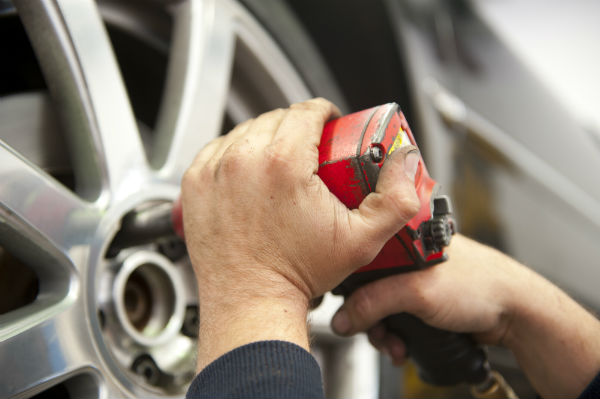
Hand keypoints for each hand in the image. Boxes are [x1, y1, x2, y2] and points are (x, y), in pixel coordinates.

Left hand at [181, 98, 420, 368]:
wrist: (251, 302)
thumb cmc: (298, 274)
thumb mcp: (362, 239)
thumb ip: (396, 198)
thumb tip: (406, 160)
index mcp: (283, 162)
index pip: (307, 110)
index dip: (325, 114)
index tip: (330, 128)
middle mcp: (243, 159)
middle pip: (277, 117)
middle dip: (299, 129)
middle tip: (313, 154)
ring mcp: (214, 170)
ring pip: (248, 130)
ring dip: (268, 138)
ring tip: (283, 165)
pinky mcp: (195, 183)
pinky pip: (219, 149)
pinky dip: (237, 153)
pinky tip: (252, 174)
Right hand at [331, 234, 519, 363]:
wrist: (516, 314)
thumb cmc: (482, 286)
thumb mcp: (417, 292)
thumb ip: (374, 302)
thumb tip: (343, 318)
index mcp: (406, 238)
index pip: (364, 258)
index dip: (351, 284)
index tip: (348, 308)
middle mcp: (411, 258)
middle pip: (371, 287)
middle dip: (371, 317)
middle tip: (376, 333)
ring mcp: (420, 281)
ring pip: (386, 307)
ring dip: (386, 331)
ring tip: (395, 345)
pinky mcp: (428, 301)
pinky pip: (401, 318)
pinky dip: (399, 334)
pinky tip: (404, 346)